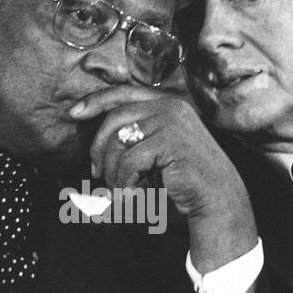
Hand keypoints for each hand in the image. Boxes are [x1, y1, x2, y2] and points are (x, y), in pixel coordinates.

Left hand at [70, 86, 257, 271]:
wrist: (217, 199)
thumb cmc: (184, 180)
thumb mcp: (155, 154)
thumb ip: (134, 140)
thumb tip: (96, 147)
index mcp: (167, 104)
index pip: (122, 93)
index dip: (95, 101)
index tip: (74, 114)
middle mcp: (170, 107)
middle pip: (114, 118)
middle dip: (99, 148)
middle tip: (97, 173)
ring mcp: (172, 122)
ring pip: (119, 142)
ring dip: (112, 172)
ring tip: (118, 191)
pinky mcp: (171, 142)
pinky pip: (130, 161)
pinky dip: (123, 183)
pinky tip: (129, 196)